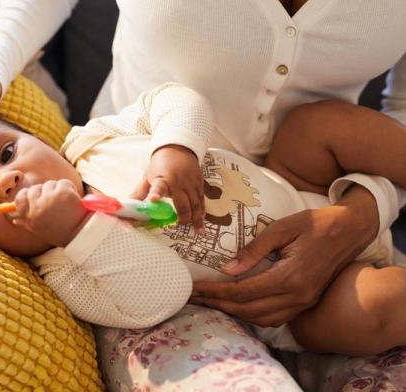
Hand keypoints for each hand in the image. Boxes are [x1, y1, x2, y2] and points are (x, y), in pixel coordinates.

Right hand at [12, 179, 87, 246]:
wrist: (81, 234)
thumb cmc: (59, 232)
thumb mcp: (39, 230)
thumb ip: (26, 223)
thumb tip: (15, 219)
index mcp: (31, 216)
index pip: (20, 198)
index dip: (26, 195)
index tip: (34, 196)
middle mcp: (38, 206)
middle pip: (35, 188)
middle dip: (44, 191)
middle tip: (54, 200)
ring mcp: (51, 198)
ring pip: (50, 184)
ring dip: (57, 189)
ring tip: (64, 202)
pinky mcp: (64, 193)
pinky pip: (63, 182)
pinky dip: (68, 187)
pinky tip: (72, 199)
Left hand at [132, 144, 204, 230]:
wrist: (178, 148)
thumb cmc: (160, 164)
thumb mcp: (148, 177)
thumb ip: (139, 194)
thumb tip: (127, 207)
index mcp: (163, 179)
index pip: (158, 187)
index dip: (155, 194)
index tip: (152, 201)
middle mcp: (178, 181)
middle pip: (182, 202)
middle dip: (182, 216)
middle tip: (179, 225)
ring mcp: (191, 183)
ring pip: (195, 203)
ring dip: (196, 217)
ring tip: (197, 230)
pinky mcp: (199, 183)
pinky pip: (202, 200)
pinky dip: (202, 211)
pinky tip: (201, 221)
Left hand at [190, 185, 378, 326]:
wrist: (349, 230)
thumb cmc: (314, 223)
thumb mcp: (281, 228)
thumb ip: (254, 250)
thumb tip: (227, 269)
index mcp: (290, 277)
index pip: (243, 292)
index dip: (216, 292)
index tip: (195, 289)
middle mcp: (297, 296)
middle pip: (249, 310)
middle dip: (218, 305)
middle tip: (194, 298)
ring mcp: (303, 303)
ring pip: (261, 319)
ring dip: (233, 313)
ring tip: (211, 302)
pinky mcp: (306, 302)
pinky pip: (275, 317)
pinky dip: (252, 316)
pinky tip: (237, 306)